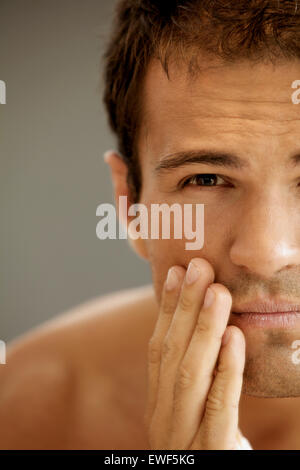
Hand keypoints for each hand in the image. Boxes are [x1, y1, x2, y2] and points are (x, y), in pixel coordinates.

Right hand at [144, 257, 245, 449]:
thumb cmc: (207, 450)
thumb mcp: (193, 412)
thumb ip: (194, 377)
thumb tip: (200, 329)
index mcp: (159, 405)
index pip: (157, 349)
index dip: (166, 309)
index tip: (176, 272)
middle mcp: (163, 419)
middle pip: (170, 355)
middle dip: (183, 308)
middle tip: (198, 267)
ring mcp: (183, 438)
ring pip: (189, 376)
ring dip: (202, 330)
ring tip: (216, 291)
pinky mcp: (210, 455)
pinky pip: (219, 408)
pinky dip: (226, 370)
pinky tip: (235, 338)